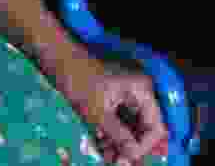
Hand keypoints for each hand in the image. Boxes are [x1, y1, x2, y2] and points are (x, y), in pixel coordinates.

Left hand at [53, 50, 167, 161]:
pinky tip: (103, 146)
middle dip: (132, 147)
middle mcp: (140, 91)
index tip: (126, 160)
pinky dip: (114, 135)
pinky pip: (122, 121)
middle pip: (146, 127)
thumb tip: (132, 157)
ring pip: (133, 127)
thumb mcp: (98, 112)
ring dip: (122, 144)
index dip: (143, 147)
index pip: (156, 126)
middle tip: (117, 162)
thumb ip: (119, 136)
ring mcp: (129, 94)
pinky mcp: (117, 98)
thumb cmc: (78, 80)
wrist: (58, 60)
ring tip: (108, 158)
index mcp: (142, 90)